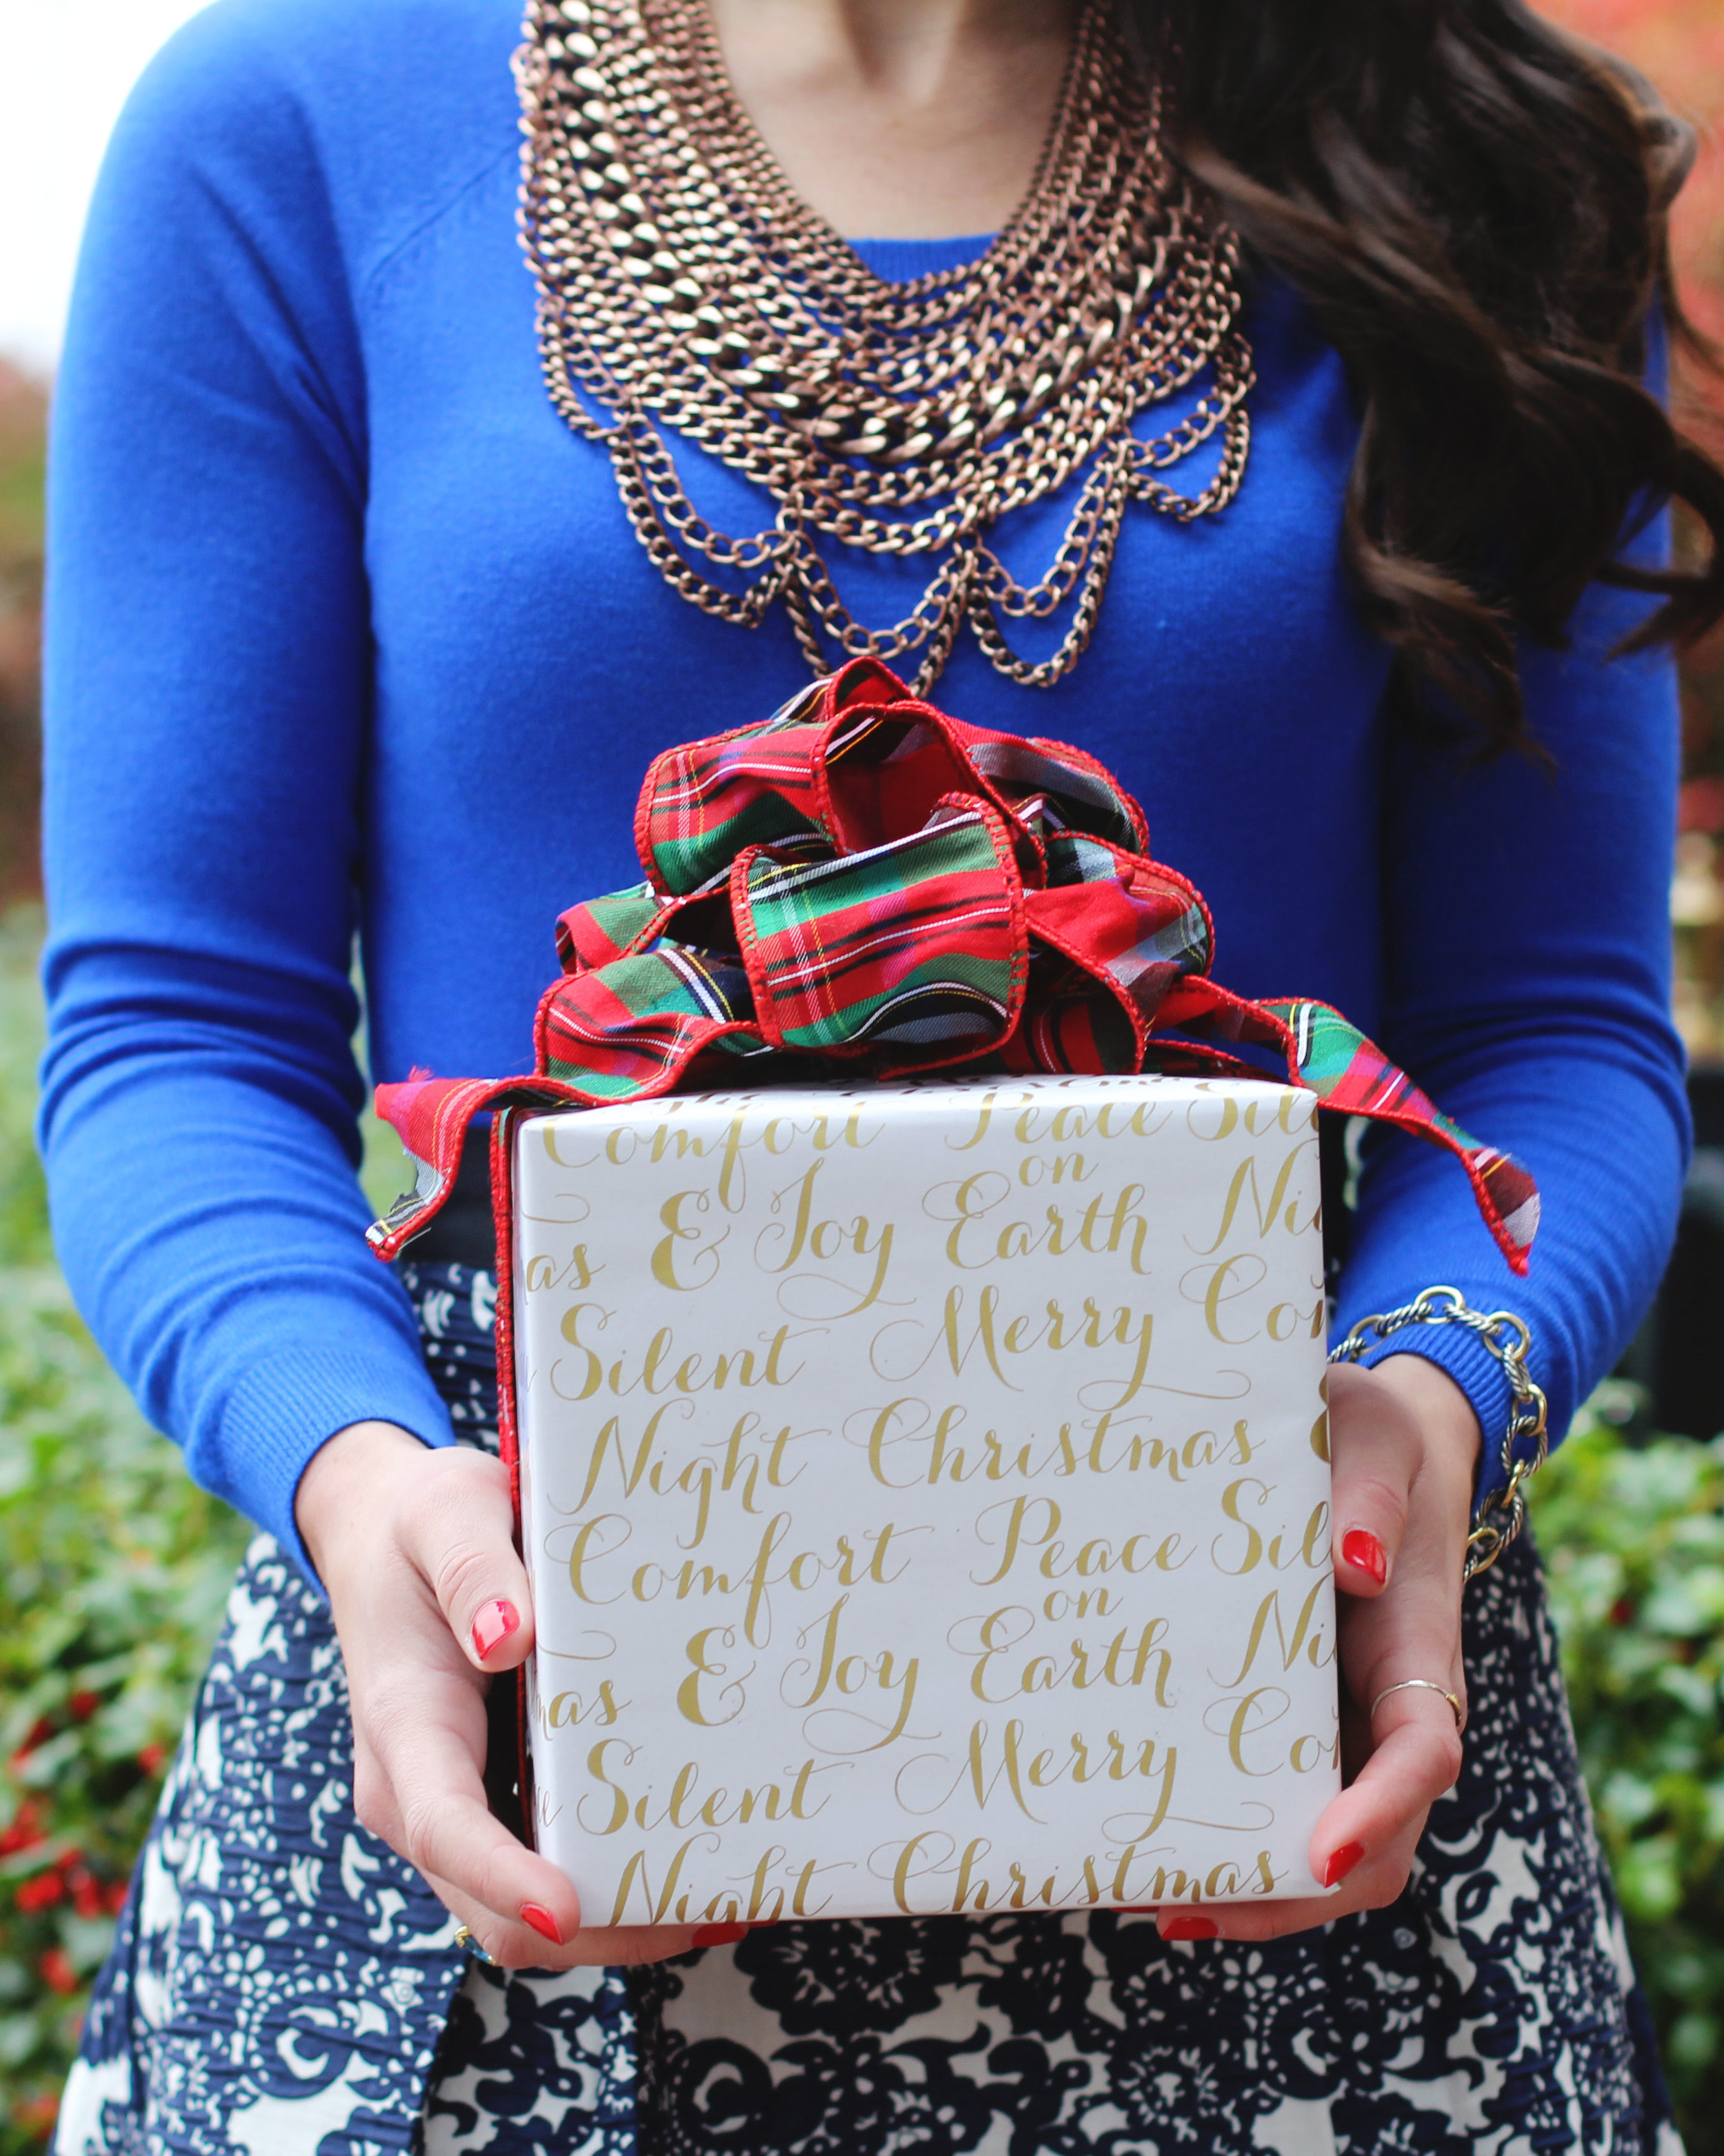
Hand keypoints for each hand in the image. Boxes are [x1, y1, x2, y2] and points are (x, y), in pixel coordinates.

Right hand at [296, 1421, 724, 1968]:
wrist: (384, 1534)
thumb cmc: (418, 1521)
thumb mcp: (444, 1511)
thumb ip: (474, 1569)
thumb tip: (509, 1639)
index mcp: (404, 1727)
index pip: (446, 1827)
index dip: (504, 1878)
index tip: (566, 1906)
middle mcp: (420, 1793)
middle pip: (497, 1909)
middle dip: (599, 1925)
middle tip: (710, 1904)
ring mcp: (455, 1807)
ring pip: (529, 1912)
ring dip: (621, 1919)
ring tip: (728, 1893)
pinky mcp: (492, 1801)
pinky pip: (549, 1867)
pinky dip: (616, 1884)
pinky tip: (697, 1856)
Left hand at [1154, 1356, 1476, 1943]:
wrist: (1367, 1444)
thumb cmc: (1369, 1433)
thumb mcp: (1372, 1432)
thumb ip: (1369, 1485)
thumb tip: (1352, 1563)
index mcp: (1417, 1654)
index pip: (1422, 1759)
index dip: (1379, 1812)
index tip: (1323, 1850)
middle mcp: (1388, 1713)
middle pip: (1372, 1843)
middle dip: (1289, 1894)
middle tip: (1185, 1902)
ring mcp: (1342, 1729)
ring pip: (1316, 1847)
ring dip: (1246, 1892)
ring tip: (1137, 1894)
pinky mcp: (1290, 1725)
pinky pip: (1268, 1803)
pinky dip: (1222, 1846)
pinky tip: (1141, 1853)